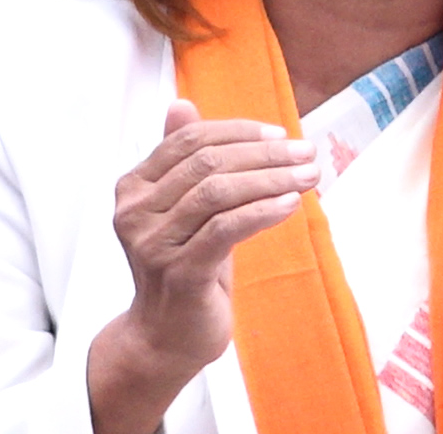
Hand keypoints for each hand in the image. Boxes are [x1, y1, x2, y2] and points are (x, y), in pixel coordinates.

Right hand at [88, 101, 317, 432]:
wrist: (167, 337)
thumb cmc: (184, 266)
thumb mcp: (186, 208)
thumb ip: (184, 160)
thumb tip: (180, 104)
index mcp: (134, 187)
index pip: (190, 140)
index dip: (240, 132)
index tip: (282, 135)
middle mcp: (134, 212)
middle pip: (207, 163)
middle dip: (264, 154)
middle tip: (307, 153)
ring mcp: (153, 244)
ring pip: (218, 191)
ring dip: (272, 178)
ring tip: (308, 176)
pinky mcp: (178, 273)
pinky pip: (226, 228)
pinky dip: (263, 211)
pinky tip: (291, 205)